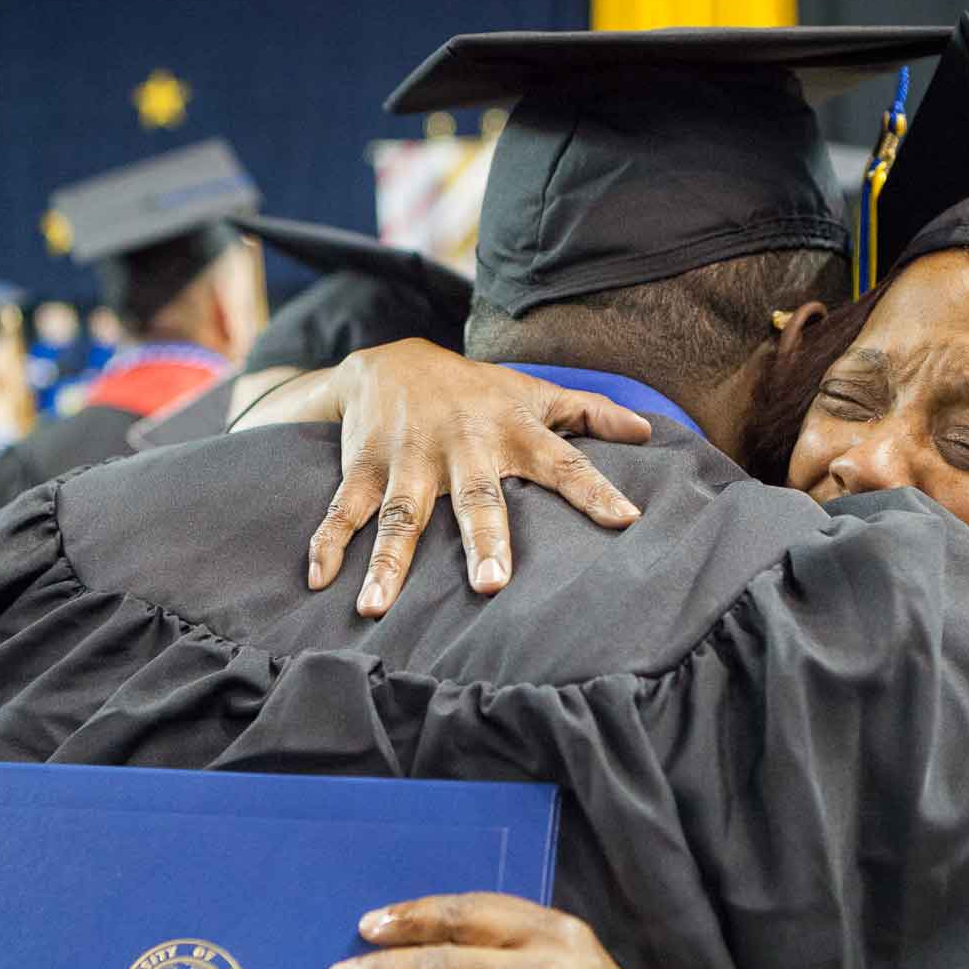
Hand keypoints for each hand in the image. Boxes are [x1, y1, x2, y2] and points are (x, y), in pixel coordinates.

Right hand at [306, 340, 652, 616]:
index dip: (594, 490)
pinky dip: (327, 543)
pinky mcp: (365, 466)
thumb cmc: (477, 391)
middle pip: (476, 499)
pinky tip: (318, 581)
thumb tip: (649, 431)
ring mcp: (410, 458)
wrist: (391, 360)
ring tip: (375, 608)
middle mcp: (462, 446)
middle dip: (483, 540)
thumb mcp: (533, 394)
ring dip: (387, 562)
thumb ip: (590, 413)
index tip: (626, 520)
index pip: (564, 463)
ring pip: (402, 515)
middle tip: (492, 586)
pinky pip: (344, 508)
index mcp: (512, 431)